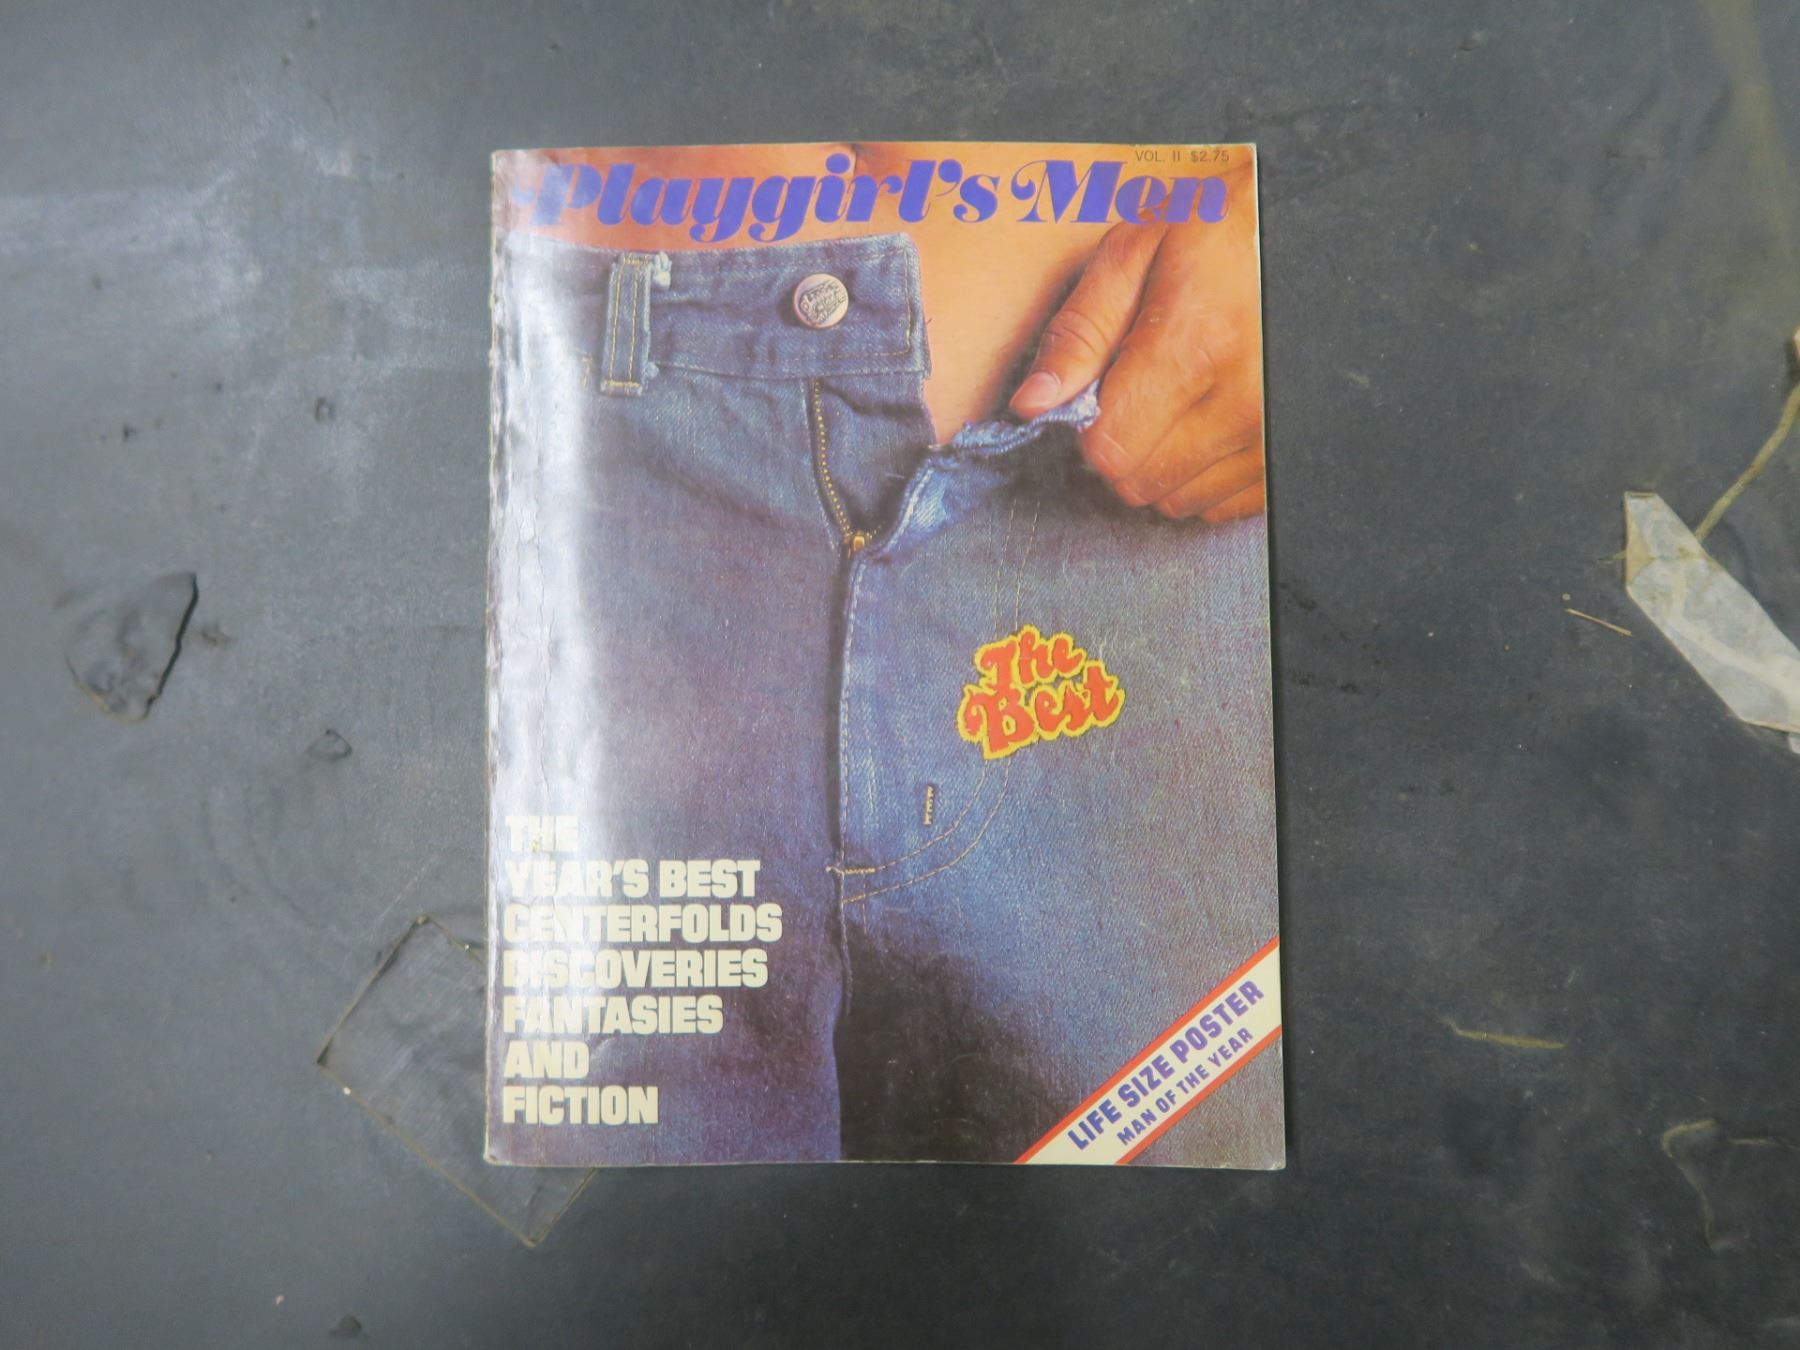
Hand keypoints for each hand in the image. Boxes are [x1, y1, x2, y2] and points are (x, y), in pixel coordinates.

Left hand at [1008, 182, 1264, 521]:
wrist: (1295, 238)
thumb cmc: (1215, 237)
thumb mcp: (1133, 256)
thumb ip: (1078, 333)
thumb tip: (1032, 404)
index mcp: (1198, 345)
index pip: (1110, 447)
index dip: (1090, 425)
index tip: (1102, 392)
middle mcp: (1244, 401)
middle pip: (1140, 481)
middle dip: (1122, 446)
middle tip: (1139, 392)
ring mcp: (1271, 437)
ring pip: (1177, 500)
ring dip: (1160, 464)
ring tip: (1179, 401)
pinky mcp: (1283, 460)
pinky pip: (1218, 506)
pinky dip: (1199, 476)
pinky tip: (1204, 426)